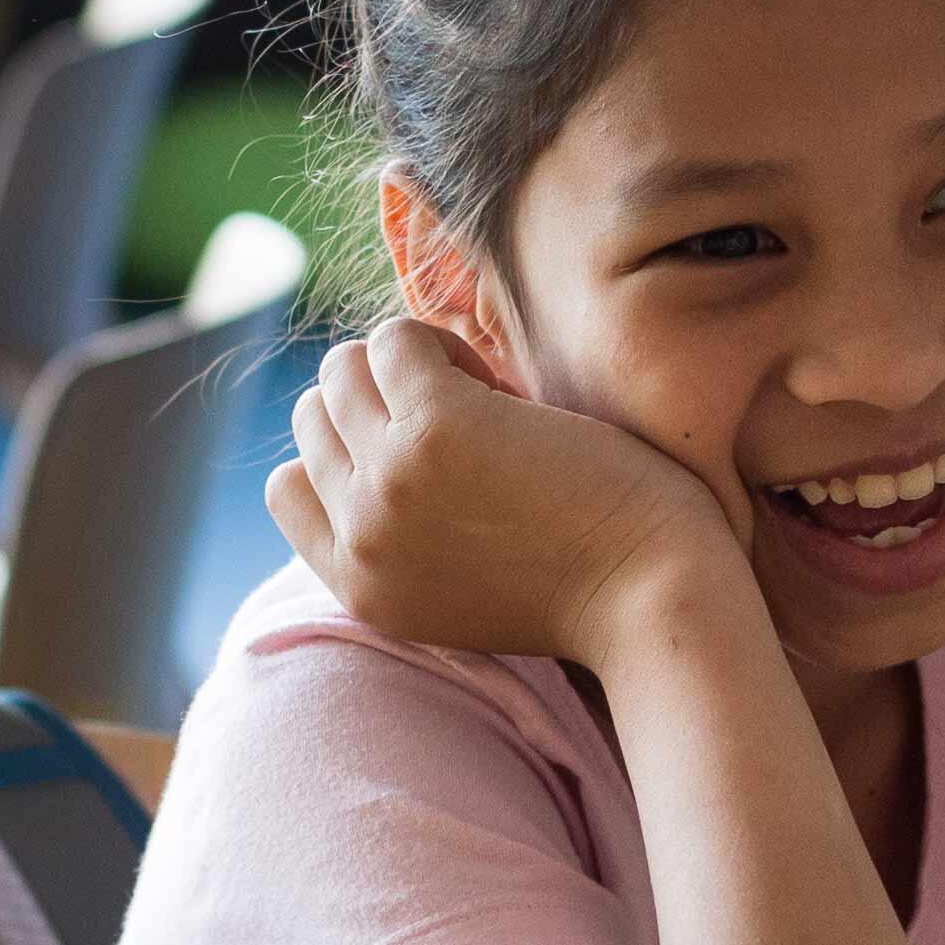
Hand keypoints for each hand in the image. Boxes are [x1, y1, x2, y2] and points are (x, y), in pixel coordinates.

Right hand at [268, 319, 754, 662]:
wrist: (654, 604)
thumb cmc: (592, 590)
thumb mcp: (463, 595)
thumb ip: (408, 543)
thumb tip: (385, 445)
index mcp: (360, 587)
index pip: (290, 488)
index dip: (350, 450)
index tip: (421, 454)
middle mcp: (358, 538)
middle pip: (315, 416)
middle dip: (381, 399)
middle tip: (468, 421)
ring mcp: (388, 480)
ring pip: (344, 370)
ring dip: (410, 364)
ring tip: (487, 401)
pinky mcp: (435, 427)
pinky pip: (397, 339)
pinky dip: (443, 342)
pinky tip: (504, 387)